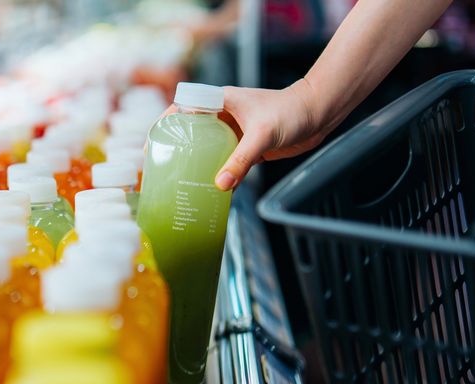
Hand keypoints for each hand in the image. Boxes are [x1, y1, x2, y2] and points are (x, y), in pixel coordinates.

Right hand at [157, 79, 324, 190]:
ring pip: (208, 149)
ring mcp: (235, 132)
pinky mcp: (247, 147)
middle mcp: (224, 116)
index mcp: (220, 102)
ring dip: (198, 164)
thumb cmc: (292, 111)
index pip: (183, 109)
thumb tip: (221, 185)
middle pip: (192, 132)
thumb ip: (241, 160)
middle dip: (178, 149)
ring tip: (183, 183)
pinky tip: (213, 190)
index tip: (154, 144)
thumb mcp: (263, 135)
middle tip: (164, 169)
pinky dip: (219, 174)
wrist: (319, 113)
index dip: (165, 125)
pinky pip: (227, 162)